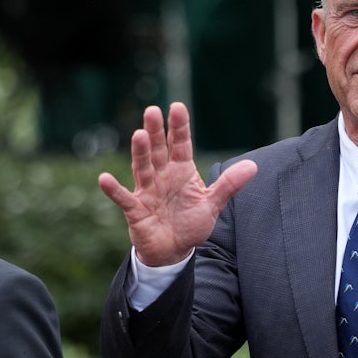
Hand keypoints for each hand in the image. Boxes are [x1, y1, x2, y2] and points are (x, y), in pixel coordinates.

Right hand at [98, 102, 257, 265]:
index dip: (179, 127)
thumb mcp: (213, 203)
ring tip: (139, 135)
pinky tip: (105, 178)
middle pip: (159, 150)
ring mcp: (147, 191)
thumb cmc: (191, 223)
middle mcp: (163, 176)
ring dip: (140, 152)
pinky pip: (123, 198)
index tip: (177, 107)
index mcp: (182, 171)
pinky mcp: (136, 209)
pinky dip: (114, 190)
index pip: (181, 144)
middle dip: (157, 131)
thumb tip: (253, 166)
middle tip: (152, 111)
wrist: (174, 250)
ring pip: (142, 167)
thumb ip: (229, 184)